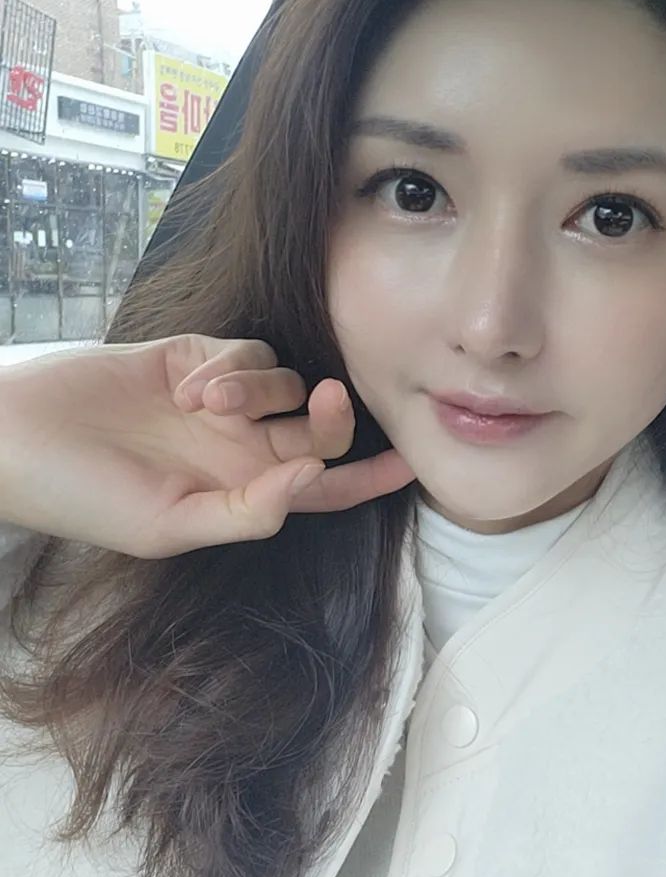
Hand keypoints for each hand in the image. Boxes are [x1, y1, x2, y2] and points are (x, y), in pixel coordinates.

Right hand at [0, 334, 415, 557]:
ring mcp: (221, 403)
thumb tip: (313, 482)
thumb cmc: (85, 497)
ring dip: (258, 388)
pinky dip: (231, 364)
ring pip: (286, 382)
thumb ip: (247, 511)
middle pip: (319, 429)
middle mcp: (241, 448)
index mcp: (242, 493)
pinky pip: (248, 351)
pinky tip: (187, 384)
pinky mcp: (196, 358)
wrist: (17, 436)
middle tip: (323, 401)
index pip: (325, 488)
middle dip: (333, 415)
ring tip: (201, 402)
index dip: (371, 478)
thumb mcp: (170, 526)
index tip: (414, 463)